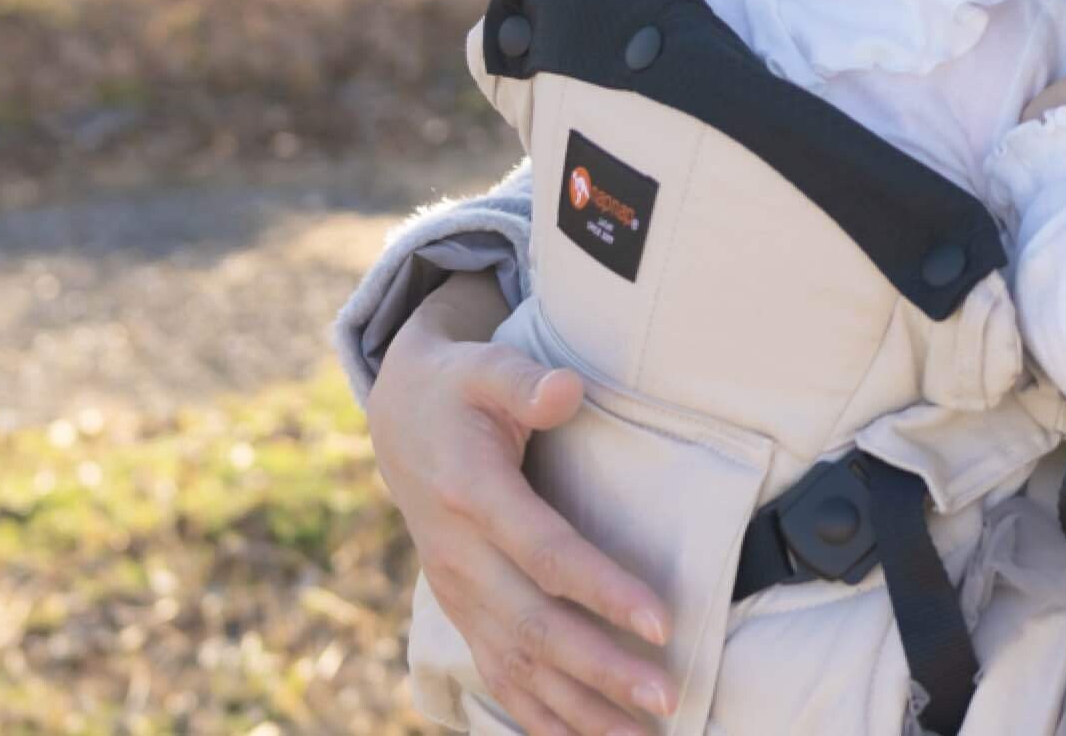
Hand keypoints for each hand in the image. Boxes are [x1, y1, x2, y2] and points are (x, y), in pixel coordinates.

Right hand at [367, 282, 674, 735]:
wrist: (399, 419)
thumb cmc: (459, 387)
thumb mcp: (485, 366)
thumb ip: (524, 379)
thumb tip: (567, 390)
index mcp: (472, 494)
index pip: (545, 553)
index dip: (602, 590)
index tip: (662, 622)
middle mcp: (460, 556)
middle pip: (536, 627)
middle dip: (602, 670)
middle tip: (667, 697)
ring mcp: (458, 593)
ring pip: (518, 667)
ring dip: (579, 709)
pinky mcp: (463, 613)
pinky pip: (499, 677)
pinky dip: (540, 718)